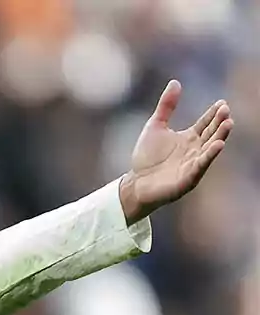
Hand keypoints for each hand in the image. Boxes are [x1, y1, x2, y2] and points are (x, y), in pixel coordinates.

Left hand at [119, 80, 231, 223]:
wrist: (135, 183)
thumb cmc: (146, 157)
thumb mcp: (155, 126)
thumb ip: (166, 106)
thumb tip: (175, 82)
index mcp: (189, 138)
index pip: (206, 123)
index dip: (213, 114)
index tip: (221, 102)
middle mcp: (195, 150)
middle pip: (211, 133)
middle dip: (220, 122)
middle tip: (225, 110)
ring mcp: (193, 164)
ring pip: (211, 148)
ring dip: (220, 136)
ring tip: (228, 123)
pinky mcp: (189, 178)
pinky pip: (201, 165)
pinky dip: (209, 156)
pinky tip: (218, 145)